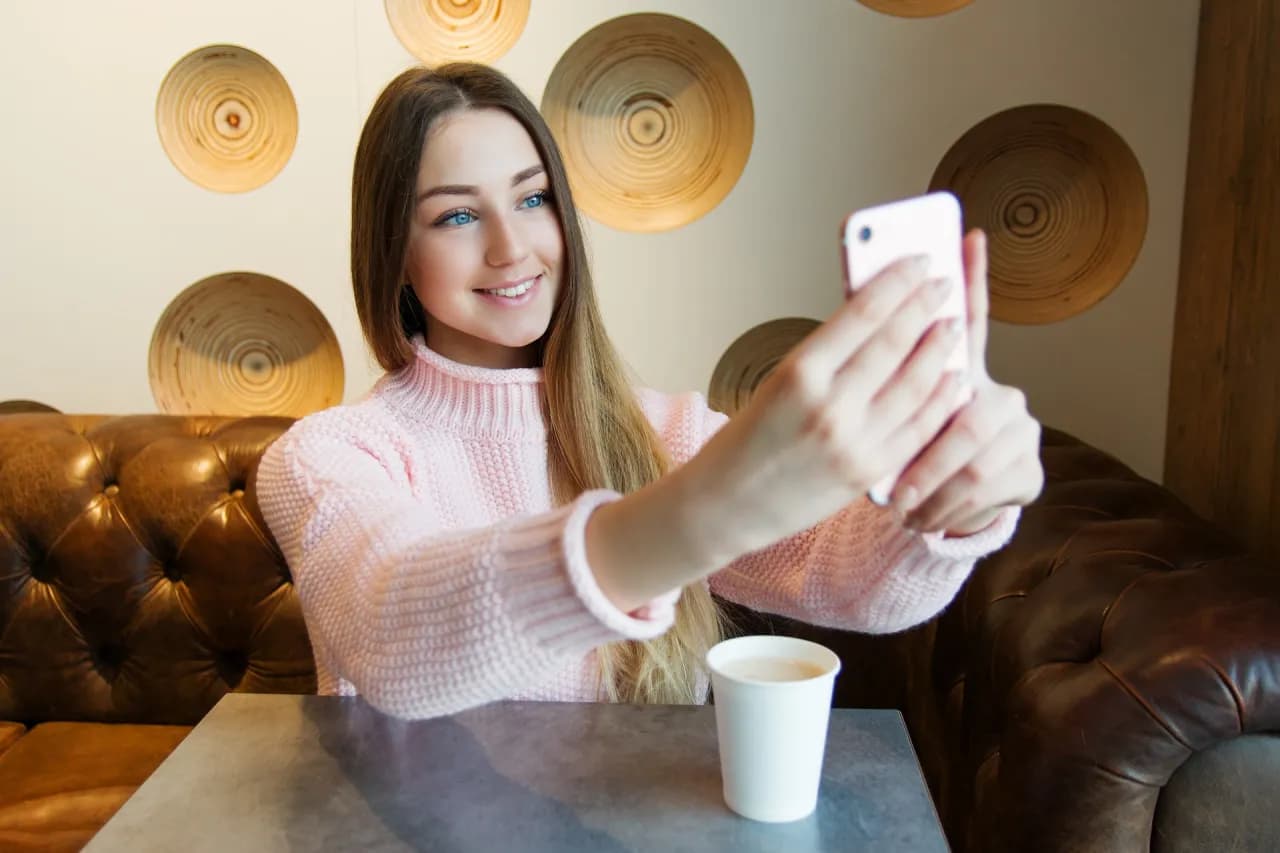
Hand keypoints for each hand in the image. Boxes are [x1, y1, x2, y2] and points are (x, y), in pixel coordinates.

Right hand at [684, 253, 972, 562]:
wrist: (726, 505)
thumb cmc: (746, 440)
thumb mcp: (776, 384)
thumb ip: (827, 356)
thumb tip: (878, 318)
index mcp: (798, 374)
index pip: (863, 314)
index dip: (898, 282)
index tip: (918, 261)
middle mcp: (828, 406)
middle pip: (895, 344)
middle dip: (926, 307)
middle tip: (944, 284)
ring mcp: (853, 442)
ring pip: (916, 385)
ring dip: (940, 351)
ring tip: (953, 326)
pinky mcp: (869, 472)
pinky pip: (918, 429)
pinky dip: (941, 399)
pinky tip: (952, 378)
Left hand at [888, 230, 1044, 534]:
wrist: (947, 507)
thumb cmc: (905, 455)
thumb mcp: (894, 424)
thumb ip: (889, 387)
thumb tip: (856, 332)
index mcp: (963, 372)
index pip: (970, 316)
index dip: (973, 277)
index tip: (969, 235)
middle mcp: (998, 393)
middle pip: (965, 410)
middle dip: (923, 452)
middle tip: (891, 486)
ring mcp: (1020, 429)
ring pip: (973, 456)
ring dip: (931, 488)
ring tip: (900, 511)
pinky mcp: (1031, 470)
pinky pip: (987, 488)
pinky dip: (947, 509)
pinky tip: (921, 523)